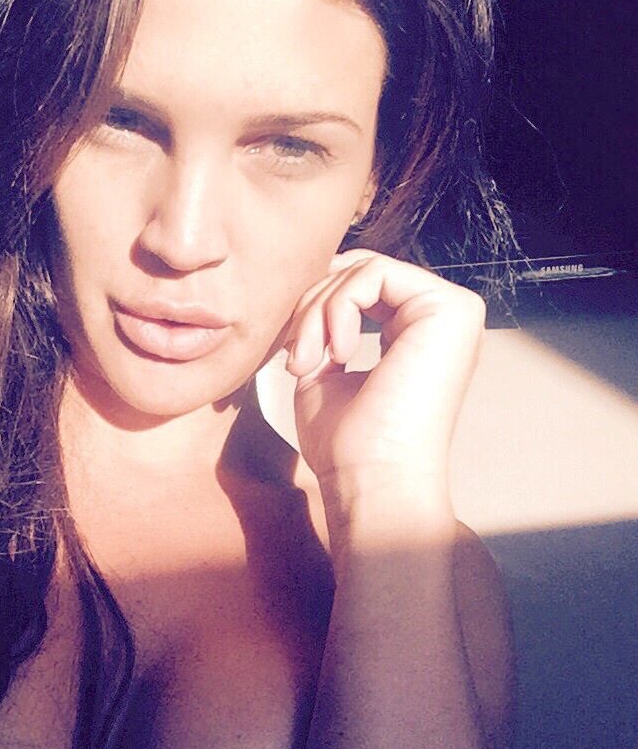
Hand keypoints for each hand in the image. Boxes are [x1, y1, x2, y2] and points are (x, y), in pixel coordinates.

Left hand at [284, 248, 484, 525]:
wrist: (371, 480)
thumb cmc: (348, 444)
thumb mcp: (326, 370)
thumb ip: (326, 327)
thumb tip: (314, 288)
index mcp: (417, 333)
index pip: (360, 285)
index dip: (315, 306)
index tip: (294, 357)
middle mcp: (442, 319)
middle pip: (359, 270)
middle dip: (312, 307)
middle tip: (296, 359)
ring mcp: (453, 312)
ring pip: (363, 269)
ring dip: (318, 312)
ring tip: (308, 363)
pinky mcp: (452, 309)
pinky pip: (373, 274)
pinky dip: (337, 309)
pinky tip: (338, 355)